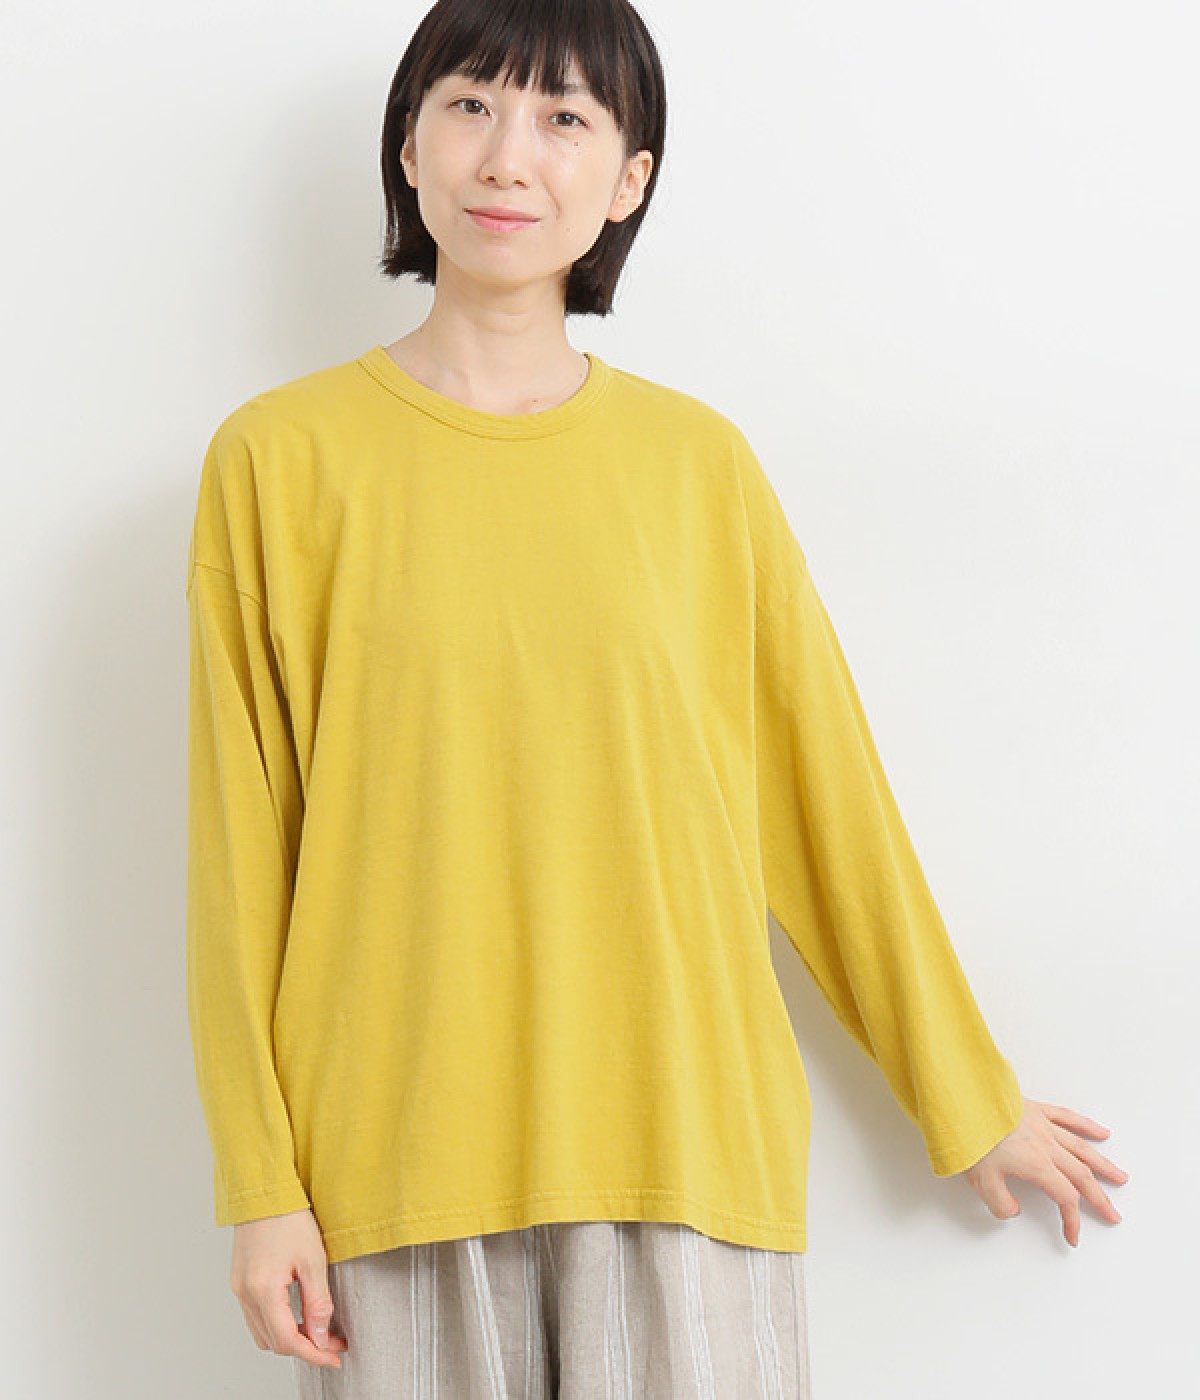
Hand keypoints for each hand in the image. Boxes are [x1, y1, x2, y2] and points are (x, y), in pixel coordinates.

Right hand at [230, 1208, 346, 1369]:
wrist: (264, 1191)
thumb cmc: (288, 1218)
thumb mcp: (313, 1260)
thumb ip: (317, 1302)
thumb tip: (320, 1336)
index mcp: (262, 1290)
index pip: (287, 1341)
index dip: (313, 1354)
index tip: (334, 1356)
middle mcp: (245, 1294)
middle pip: (273, 1342)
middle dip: (304, 1347)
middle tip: (332, 1342)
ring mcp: (239, 1288)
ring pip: (262, 1333)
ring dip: (289, 1338)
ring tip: (317, 1330)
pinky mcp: (239, 1281)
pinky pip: (255, 1316)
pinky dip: (276, 1323)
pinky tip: (296, 1315)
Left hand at [961, 1097, 1128, 1246]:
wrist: (962, 1099)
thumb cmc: (970, 1136)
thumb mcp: (981, 1181)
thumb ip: (1000, 1204)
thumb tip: (1014, 1211)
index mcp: (1036, 1165)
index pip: (1065, 1198)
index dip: (1072, 1220)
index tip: (1073, 1235)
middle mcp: (1046, 1146)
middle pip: (1081, 1176)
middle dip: (1099, 1199)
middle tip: (1113, 1214)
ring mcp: (1043, 1126)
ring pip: (1081, 1148)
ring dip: (1102, 1165)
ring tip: (1119, 1177)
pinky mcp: (1035, 1109)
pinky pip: (1067, 1117)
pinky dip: (1086, 1126)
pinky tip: (1101, 1132)